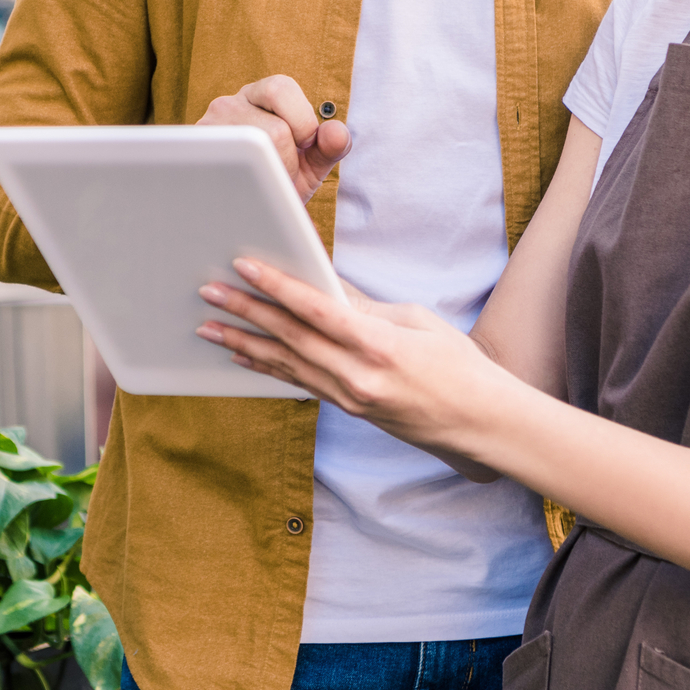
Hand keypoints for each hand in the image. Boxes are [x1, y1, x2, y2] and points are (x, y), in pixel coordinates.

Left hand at [196, 258, 505, 479]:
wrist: (480, 423)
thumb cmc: (458, 366)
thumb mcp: (416, 321)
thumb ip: (365, 305)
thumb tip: (326, 284)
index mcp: (378, 345)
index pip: (316, 310)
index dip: (277, 286)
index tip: (245, 266)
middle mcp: (357, 375)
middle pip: (290, 338)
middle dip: (246, 312)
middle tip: (210, 292)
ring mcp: (350, 397)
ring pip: (286, 364)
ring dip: (244, 342)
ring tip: (209, 325)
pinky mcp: (348, 409)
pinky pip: (299, 383)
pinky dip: (269, 367)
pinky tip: (244, 355)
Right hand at [198, 76, 350, 201]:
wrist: (243, 213)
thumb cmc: (279, 181)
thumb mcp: (309, 164)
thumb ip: (330, 146)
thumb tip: (336, 133)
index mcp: (259, 95)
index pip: (281, 88)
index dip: (302, 121)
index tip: (303, 146)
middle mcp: (229, 105)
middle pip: (273, 129)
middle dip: (288, 160)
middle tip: (282, 176)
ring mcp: (207, 130)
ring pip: (249, 150)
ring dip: (266, 176)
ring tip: (264, 185)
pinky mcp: (193, 156)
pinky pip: (224, 169)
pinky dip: (245, 185)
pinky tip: (247, 190)